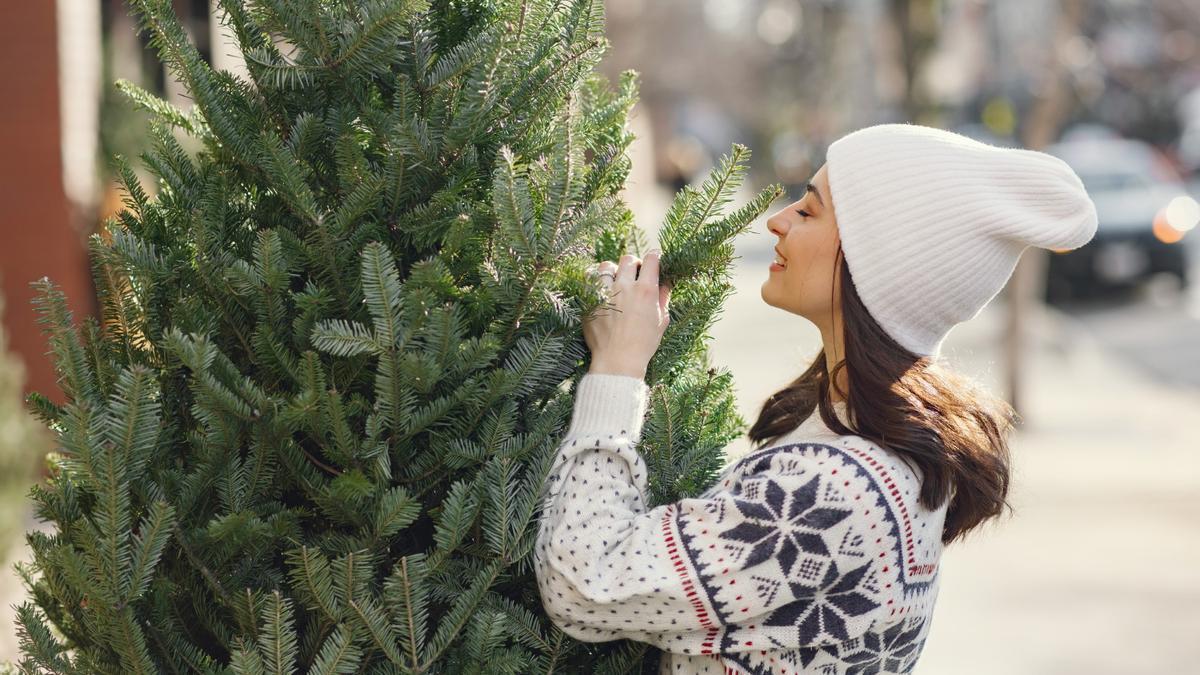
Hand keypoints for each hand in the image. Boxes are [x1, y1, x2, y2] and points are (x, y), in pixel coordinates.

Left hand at [584, 250, 671, 379]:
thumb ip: (663, 298)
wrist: (618, 361)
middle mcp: (624, 287)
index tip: (654, 260)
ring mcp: (605, 293)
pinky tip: (601, 289)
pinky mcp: (590, 301)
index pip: (651, 259)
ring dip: (612, 270)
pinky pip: (589, 281)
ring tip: (615, 281)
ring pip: (606, 265)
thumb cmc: (643, 344)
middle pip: (628, 259)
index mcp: (645, 291)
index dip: (654, 257)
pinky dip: (596, 281)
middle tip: (634, 274)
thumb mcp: (661, 321)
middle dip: (633, 264)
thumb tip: (665, 283)